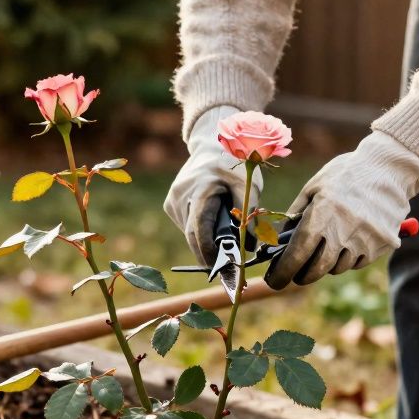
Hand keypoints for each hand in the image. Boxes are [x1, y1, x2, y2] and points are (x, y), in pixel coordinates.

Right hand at [165, 106, 262, 265]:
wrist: (209, 146)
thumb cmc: (232, 165)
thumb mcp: (247, 184)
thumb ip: (248, 213)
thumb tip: (248, 245)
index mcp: (201, 187)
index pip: (200, 225)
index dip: (208, 250)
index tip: (219, 267)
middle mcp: (182, 194)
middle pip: (192, 234)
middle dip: (208, 255)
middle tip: (226, 272)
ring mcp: (173, 199)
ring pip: (189, 232)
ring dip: (204, 244)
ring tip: (223, 248)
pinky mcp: (170, 204)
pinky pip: (186, 226)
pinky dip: (198, 232)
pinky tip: (210, 227)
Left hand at [265, 131, 418, 288]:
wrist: (388, 168)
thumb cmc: (346, 174)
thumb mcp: (315, 186)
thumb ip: (296, 213)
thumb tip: (282, 240)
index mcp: (322, 213)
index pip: (297, 253)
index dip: (284, 271)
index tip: (276, 281)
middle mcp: (343, 230)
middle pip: (317, 268)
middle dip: (304, 275)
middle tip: (298, 274)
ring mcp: (364, 239)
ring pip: (338, 267)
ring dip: (328, 263)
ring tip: (328, 247)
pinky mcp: (382, 244)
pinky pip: (358, 262)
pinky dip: (349, 258)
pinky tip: (349, 240)